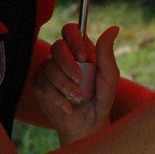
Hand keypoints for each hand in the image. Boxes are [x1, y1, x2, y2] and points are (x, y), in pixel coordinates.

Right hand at [35, 23, 119, 140]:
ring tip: (79, 98)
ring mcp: (50, 70)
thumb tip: (114, 28)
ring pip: (49, 68)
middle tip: (80, 80)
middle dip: (68, 65)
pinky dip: (58, 97)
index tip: (82, 57)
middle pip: (57, 47)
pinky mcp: (41, 85)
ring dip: (65, 85)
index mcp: (81, 50)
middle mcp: (63, 57)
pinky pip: (43, 84)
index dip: (73, 39)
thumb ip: (107, 53)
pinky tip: (68, 107)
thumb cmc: (101, 99)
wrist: (88, 125)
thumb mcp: (109, 77)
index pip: (70, 30)